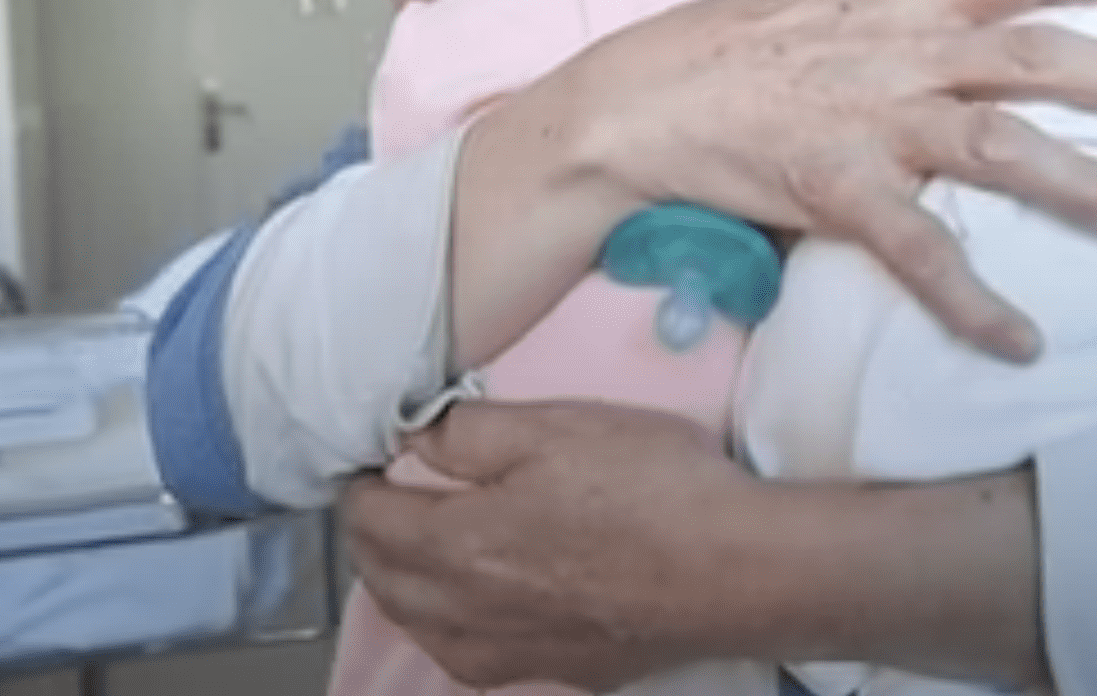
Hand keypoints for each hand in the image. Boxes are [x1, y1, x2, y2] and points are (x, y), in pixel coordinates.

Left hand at [342, 402, 763, 689]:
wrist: (736, 569)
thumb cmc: (649, 486)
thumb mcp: (555, 427)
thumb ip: (467, 433)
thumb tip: (410, 439)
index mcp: (458, 545)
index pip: (372, 521)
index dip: (359, 485)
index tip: (365, 461)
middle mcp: (468, 613)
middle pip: (384, 581)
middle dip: (369, 538)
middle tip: (376, 500)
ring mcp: (512, 652)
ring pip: (421, 627)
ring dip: (399, 587)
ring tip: (407, 552)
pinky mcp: (556, 670)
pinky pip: (467, 657)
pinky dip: (444, 628)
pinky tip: (464, 611)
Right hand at [491, 0, 1096, 361]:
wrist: (632, 105)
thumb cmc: (717, 46)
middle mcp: (898, 49)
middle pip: (1037, 54)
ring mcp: (870, 120)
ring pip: (1002, 145)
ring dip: (1084, 184)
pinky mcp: (836, 189)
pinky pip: (921, 253)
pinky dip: (975, 301)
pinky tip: (1022, 340)